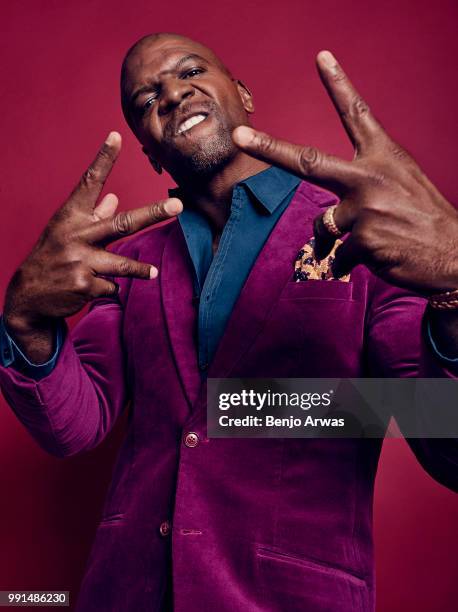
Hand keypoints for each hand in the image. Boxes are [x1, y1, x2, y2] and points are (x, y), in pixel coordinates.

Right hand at [3, 131, 181, 360]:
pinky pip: (111, 286)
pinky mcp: (84, 285)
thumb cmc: (53, 256)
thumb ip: (93, 215)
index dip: (103, 159)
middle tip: (178, 205)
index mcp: (71, 216)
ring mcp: (80, 261)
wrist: (29, 295)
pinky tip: (92, 287)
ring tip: (153, 272)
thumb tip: (114, 198)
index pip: (89, 182)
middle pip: (122, 222)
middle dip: (153, 213)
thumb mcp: (67, 231)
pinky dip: (108, 287)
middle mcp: (76, 235)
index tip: (116, 136)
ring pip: (121, 264)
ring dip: (140, 269)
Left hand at [233, 51, 457, 294]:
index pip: (357, 114)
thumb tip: (328, 216)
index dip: (339, 85)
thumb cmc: (424, 219)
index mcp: (384, 156)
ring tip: (375, 240)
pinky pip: (337, 255)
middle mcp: (370, 176)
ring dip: (339, 238)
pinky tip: (378, 256)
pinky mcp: (361, 239)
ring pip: (324, 226)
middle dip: (269, 148)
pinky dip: (349, 261)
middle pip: (307, 160)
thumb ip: (363, 186)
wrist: (454, 255)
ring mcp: (364, 208)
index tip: (322, 58)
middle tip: (239, 137)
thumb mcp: (402, 184)